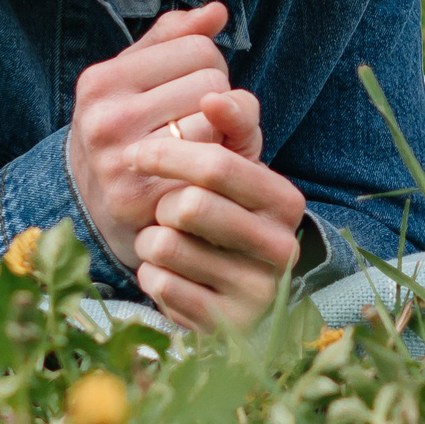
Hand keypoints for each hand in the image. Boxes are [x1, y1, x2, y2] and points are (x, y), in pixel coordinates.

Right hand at [66, 2, 248, 268]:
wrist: (92, 211)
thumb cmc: (128, 133)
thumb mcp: (135, 80)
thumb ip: (174, 39)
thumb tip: (218, 11)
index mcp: (101, 81)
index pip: (199, 47)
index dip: (207, 68)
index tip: (189, 91)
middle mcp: (105, 121)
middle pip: (213, 84)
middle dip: (216, 100)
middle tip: (196, 122)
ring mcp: (125, 164)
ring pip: (218, 122)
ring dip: (222, 133)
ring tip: (197, 146)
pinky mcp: (149, 201)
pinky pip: (214, 164)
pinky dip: (218, 166)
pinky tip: (198, 175)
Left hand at [126, 127, 306, 331]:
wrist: (227, 288)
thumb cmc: (222, 213)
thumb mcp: (233, 166)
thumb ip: (231, 123)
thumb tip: (214, 96)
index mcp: (286, 201)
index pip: (218, 165)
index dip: (168, 154)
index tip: (138, 154)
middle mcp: (282, 248)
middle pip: (189, 205)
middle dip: (161, 203)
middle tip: (160, 208)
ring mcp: (257, 292)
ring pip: (166, 246)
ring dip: (151, 240)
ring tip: (167, 242)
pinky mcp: (225, 326)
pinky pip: (158, 284)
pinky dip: (151, 274)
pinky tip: (170, 275)